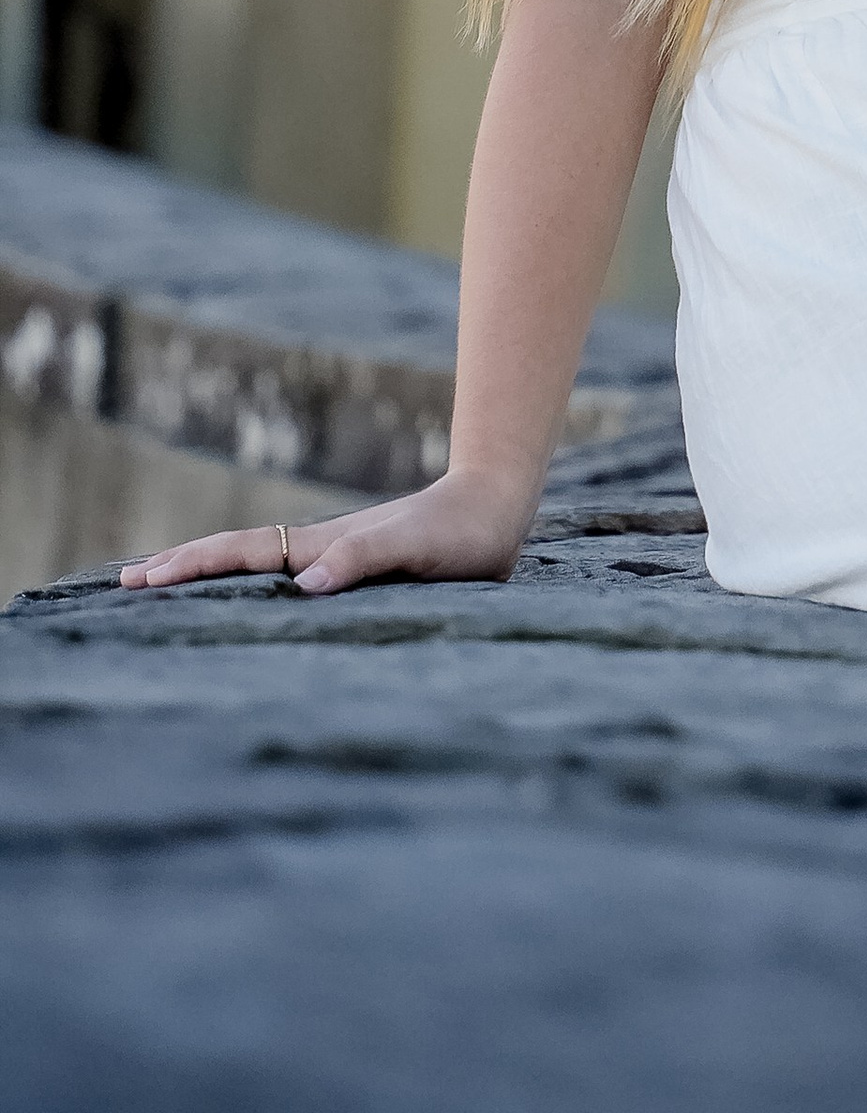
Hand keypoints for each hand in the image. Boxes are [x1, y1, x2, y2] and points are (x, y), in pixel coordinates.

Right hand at [119, 461, 541, 597]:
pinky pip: (285, 580)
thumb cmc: (459, 534)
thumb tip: (303, 583)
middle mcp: (319, 550)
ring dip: (208, 576)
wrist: (495, 510)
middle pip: (237, 554)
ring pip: (256, 565)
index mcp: (323, 545)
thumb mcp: (414, 547)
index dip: (193, 567)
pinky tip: (247, 602)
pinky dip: (250, 587)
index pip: (243, 554)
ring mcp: (333, 558)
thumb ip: (363, 559)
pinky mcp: (354, 573)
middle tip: (124, 583)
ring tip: (162, 587)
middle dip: (181, 567)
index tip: (141, 580)